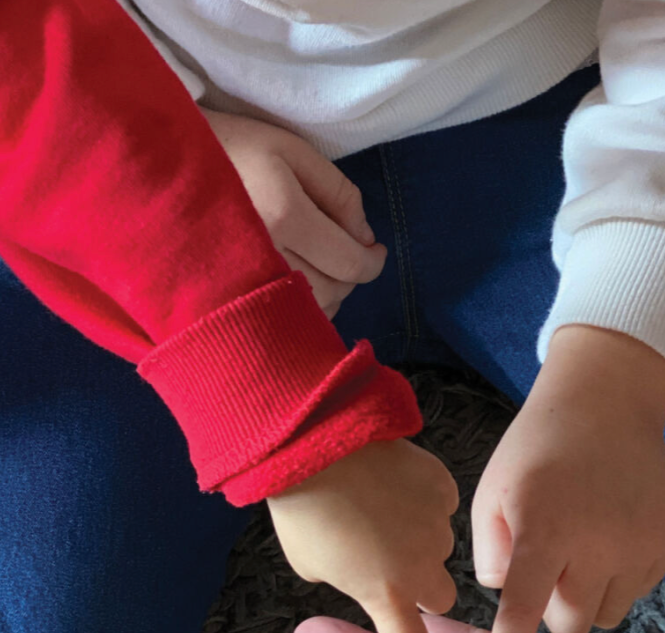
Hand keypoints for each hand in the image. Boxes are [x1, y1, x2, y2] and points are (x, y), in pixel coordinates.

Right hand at [201, 109, 385, 316]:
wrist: (151, 162)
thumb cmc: (225, 144)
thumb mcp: (288, 148)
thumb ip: (337, 191)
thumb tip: (365, 237)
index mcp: (284, 214)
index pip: (349, 262)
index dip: (372, 261)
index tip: (375, 251)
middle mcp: (264, 256)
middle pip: (333, 291)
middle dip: (351, 275)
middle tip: (347, 252)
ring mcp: (241, 283)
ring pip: (308, 311)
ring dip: (327, 293)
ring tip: (321, 265)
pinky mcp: (225, 298)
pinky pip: (278, 318)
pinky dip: (298, 305)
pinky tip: (294, 282)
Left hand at [268, 441, 471, 632]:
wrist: (315, 438)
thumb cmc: (302, 507)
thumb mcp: (312, 564)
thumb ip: (347, 578)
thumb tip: (364, 569)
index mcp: (384, 594)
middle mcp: (421, 568)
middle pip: (439, 595)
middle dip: (423, 585)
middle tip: (391, 561)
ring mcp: (437, 526)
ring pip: (437, 544)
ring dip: (415, 536)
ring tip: (375, 507)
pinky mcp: (443, 488)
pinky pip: (439, 502)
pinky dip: (421, 498)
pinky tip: (390, 482)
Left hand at [472, 326, 664, 632]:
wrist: (608, 400)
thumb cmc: (537, 450)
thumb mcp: (493, 493)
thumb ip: (491, 555)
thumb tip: (509, 598)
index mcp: (545, 526)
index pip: (523, 608)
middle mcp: (598, 540)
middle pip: (570, 625)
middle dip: (554, 609)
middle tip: (549, 567)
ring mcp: (640, 544)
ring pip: (605, 614)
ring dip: (587, 596)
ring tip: (581, 547)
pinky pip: (635, 592)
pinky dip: (616, 577)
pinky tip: (608, 536)